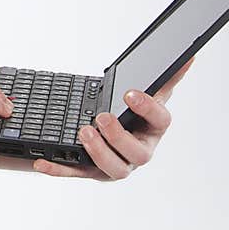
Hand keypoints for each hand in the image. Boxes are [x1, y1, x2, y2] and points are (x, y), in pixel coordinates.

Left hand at [32, 56, 195, 179]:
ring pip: (112, 169)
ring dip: (97, 152)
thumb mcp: (149, 94)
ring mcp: (116, 165)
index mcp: (154, 130)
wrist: (116, 132)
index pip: (161, 121)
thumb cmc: (134, 114)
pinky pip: (75, 173)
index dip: (148, 107)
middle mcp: (138, 152)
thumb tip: (187, 56)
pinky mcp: (92, 172)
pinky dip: (58, 169)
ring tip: (82, 131)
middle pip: (136, 153)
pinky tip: (41, 163)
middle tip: (102, 117)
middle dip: (119, 136)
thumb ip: (167, 77)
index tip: (130, 92)